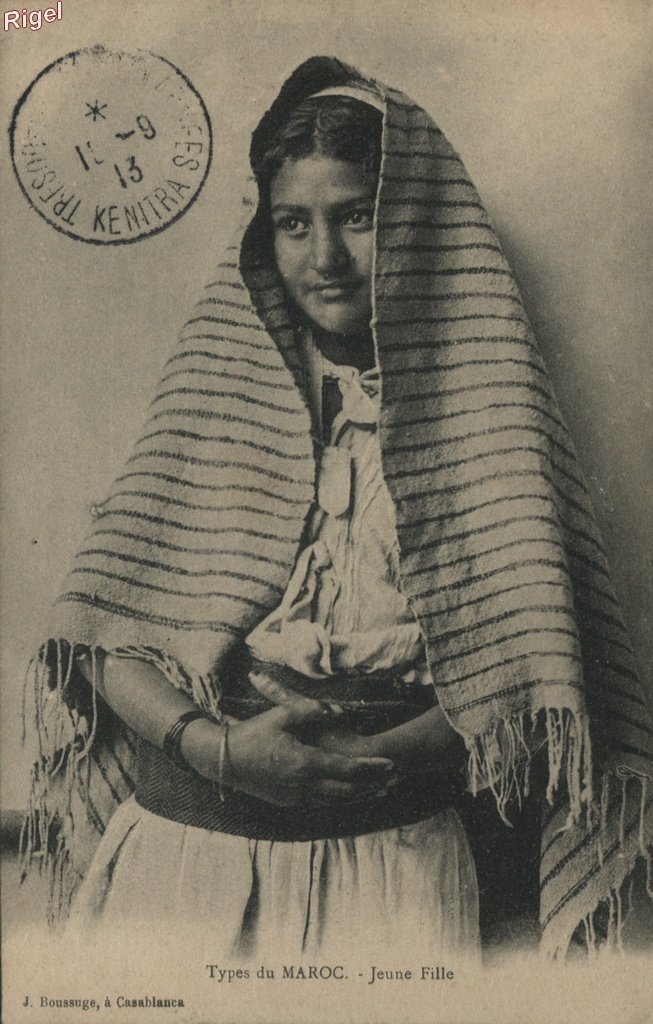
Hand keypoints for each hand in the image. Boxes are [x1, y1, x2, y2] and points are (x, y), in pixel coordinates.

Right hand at [224, 699, 396, 806]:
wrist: (223, 760)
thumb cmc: (252, 734)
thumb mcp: (281, 714)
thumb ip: (312, 709)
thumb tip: (339, 709)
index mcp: (304, 763)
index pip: (347, 769)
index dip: (372, 767)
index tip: (391, 763)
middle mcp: (303, 785)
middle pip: (347, 790)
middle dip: (372, 785)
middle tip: (394, 779)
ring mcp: (295, 797)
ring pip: (335, 801)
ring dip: (358, 796)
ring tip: (379, 790)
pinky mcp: (287, 802)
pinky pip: (320, 803)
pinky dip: (338, 799)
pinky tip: (347, 795)